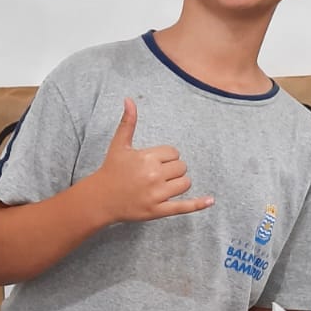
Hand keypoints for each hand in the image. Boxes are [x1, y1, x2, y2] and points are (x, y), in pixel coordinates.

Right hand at [85, 98, 214, 224]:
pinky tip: (210, 201)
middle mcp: (154, 176)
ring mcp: (157, 195)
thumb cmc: (111, 170)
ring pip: (185, 183)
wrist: (101, 199)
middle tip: (156, 175)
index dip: (167, 157)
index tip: (154, 162)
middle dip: (173, 170)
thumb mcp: (119, 145)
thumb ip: (128, 122)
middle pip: (181, 167)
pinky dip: (198, 204)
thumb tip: (129, 99)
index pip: (174, 153)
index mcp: (147, 158)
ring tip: (163, 185)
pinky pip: (183, 206)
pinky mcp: (158, 210)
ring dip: (178, 183)